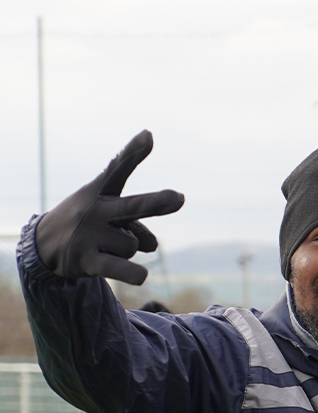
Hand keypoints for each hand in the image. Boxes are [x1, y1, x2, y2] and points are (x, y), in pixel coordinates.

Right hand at [34, 130, 184, 284]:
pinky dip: (131, 273)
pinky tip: (141, 276)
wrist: (44, 245)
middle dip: (156, 203)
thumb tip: (154, 247)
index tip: (149, 136)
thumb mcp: (108, 215)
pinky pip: (118, 267)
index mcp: (100, 192)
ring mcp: (90, 234)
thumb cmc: (87, 223)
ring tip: (104, 245)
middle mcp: (95, 210)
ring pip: (134, 245)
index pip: (118, 169)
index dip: (133, 152)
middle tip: (179, 198)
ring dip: (127, 249)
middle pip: (132, 207)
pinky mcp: (87, 260)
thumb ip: (137, 224)